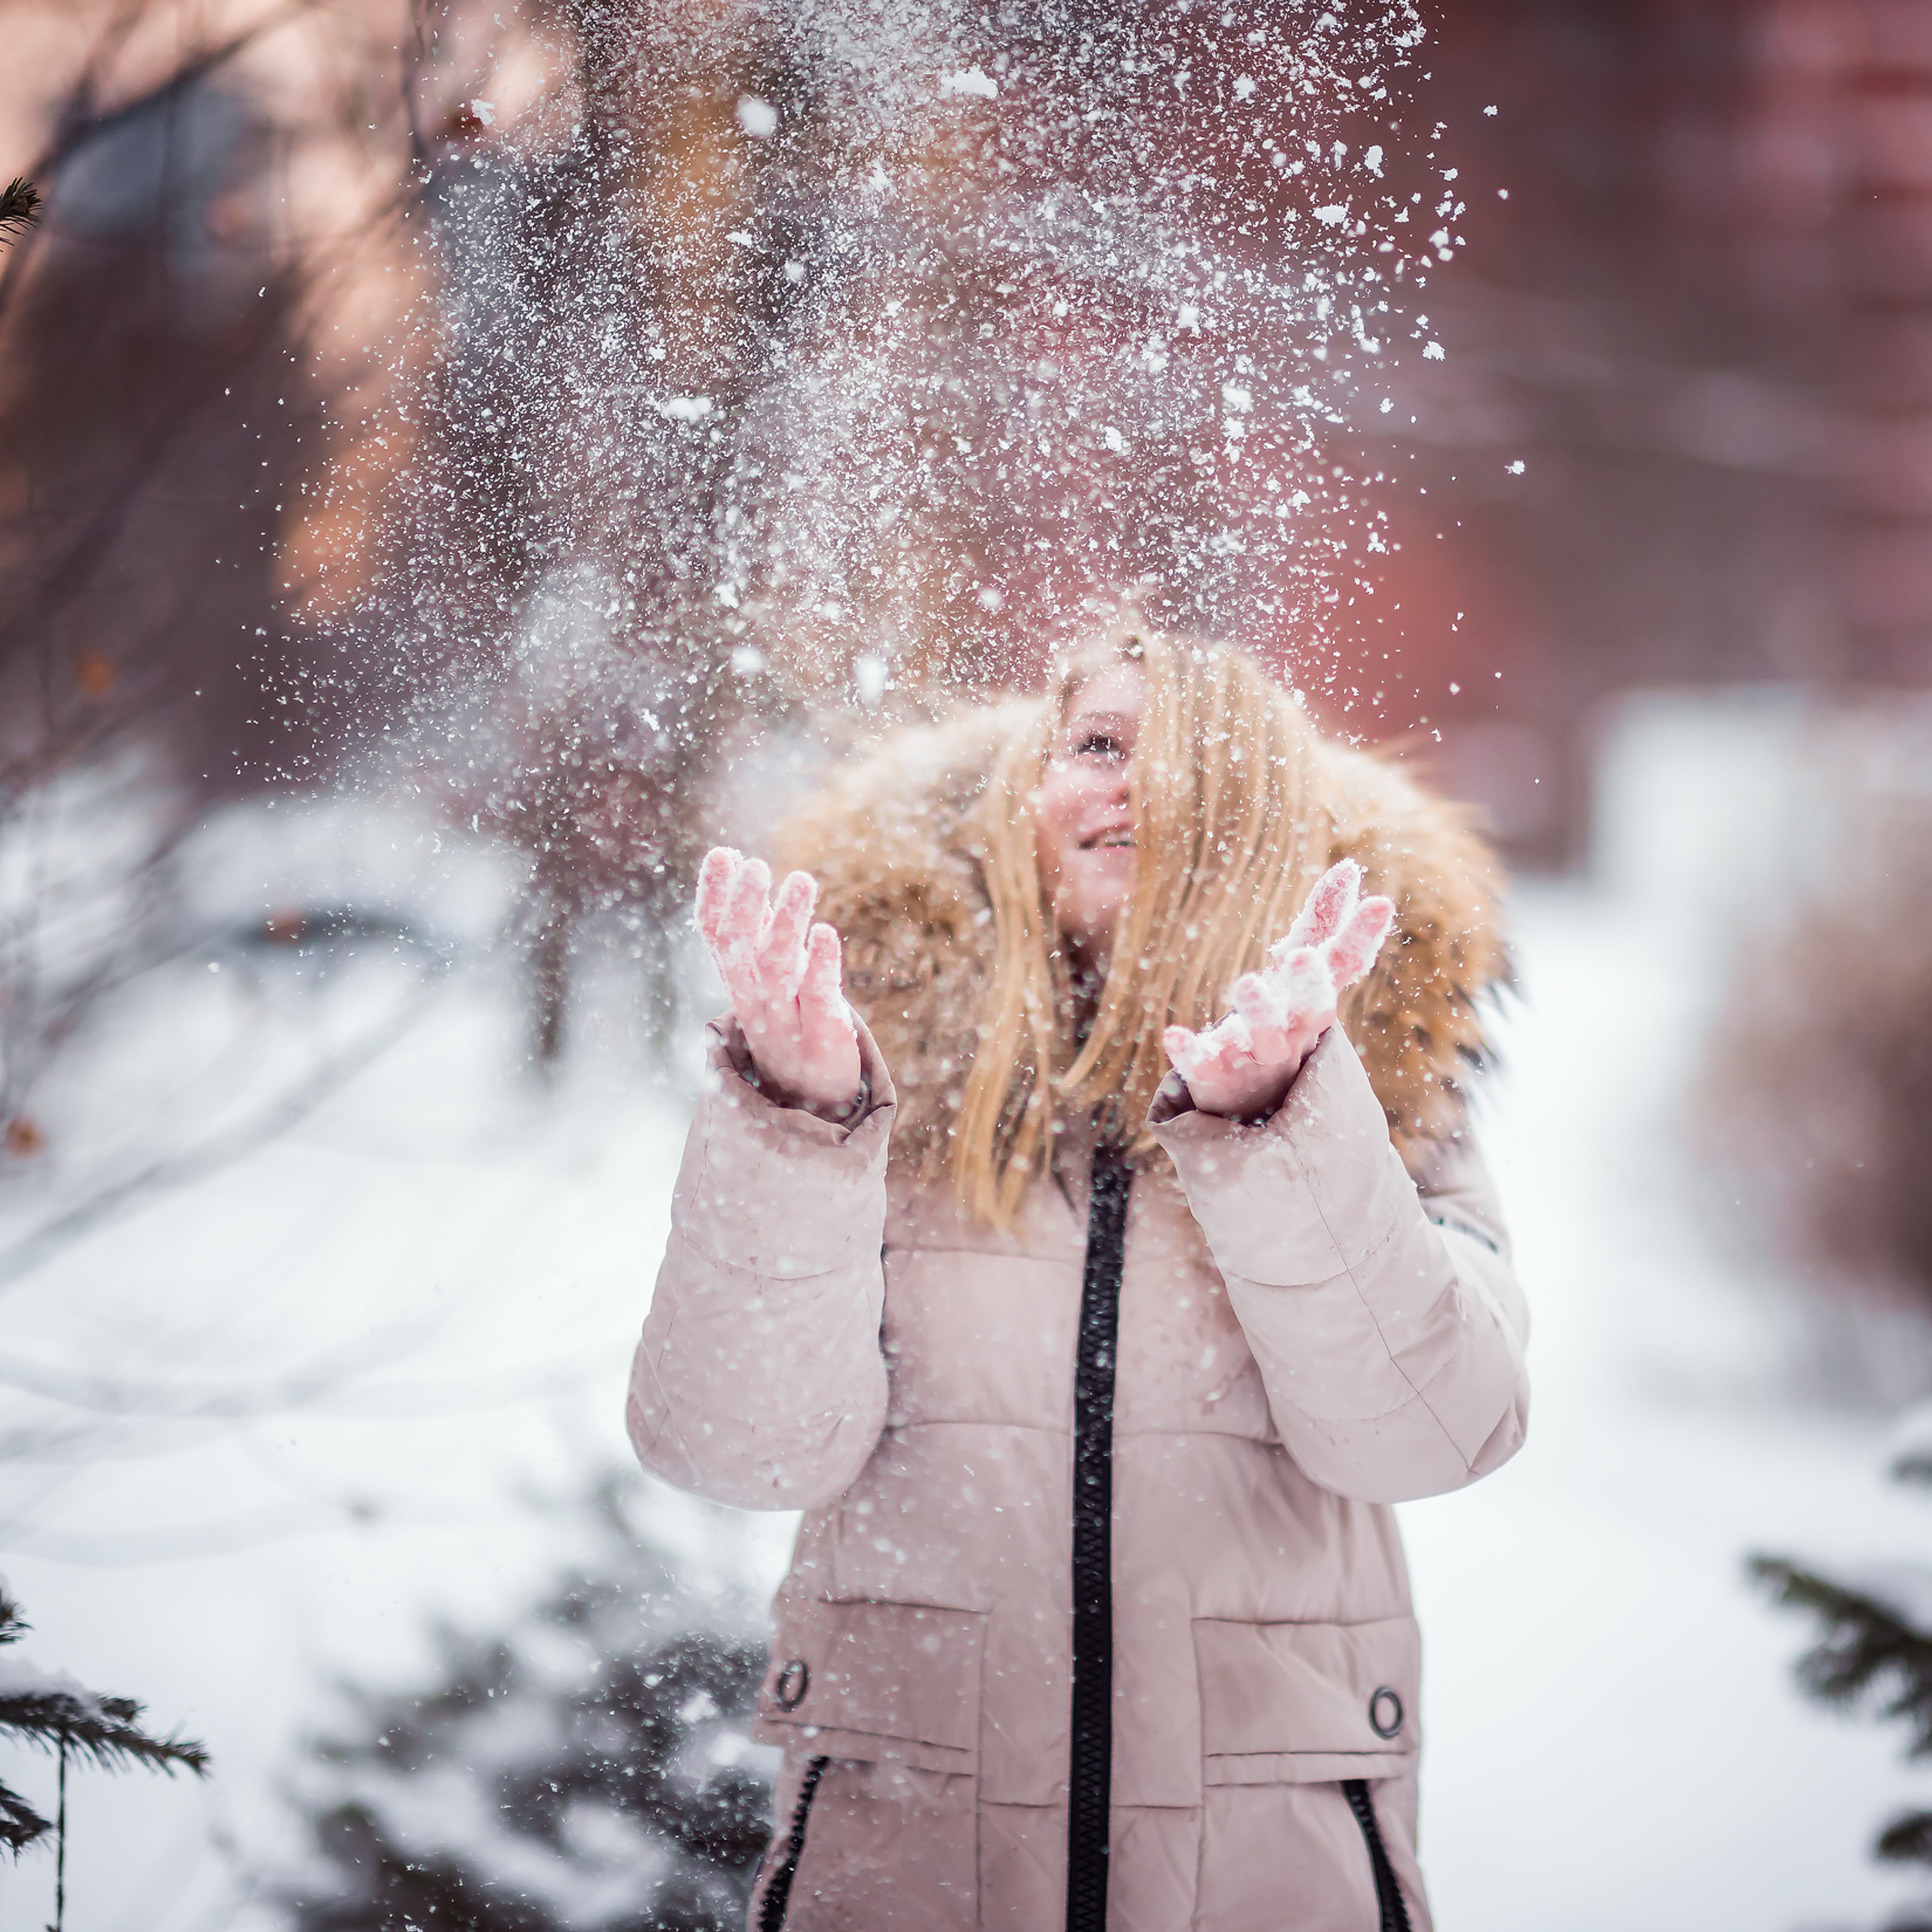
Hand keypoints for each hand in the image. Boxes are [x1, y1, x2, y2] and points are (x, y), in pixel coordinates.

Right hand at [695, 847, 863, 1118]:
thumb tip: (732, 863)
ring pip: (777, 969)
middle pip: (741, 950)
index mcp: (740, 982)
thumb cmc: (791, 1020)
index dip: (714, 896)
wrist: (815, 1097)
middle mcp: (757, 999)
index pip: (716, 936)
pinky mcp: (824, 1036)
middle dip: (744, 906)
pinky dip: (821, 966)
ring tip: (800, 881)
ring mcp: (787, 1020)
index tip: (722, 854)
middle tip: (755, 867)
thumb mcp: (765, 971)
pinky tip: (826, 933)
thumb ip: (752, 924)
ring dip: (785, 924)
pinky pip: (818, 999)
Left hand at [1161, 859, 1395, 1120]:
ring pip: (1263, 1038)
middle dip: (1309, 985)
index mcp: (1315, 1001)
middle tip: (1302, 957)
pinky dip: (1191, 1052)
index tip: (1380, 901)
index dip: (1362, 936)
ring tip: (1245, 983)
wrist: (1250, 1099)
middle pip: (1311, 1010)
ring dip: (1257, 1012)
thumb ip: (1324, 921)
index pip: (1345, 966)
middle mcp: (1293, 1031)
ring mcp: (1256, 1056)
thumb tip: (1351, 867)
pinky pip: (1204, 1065)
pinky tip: (1174, 1035)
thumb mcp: (1303, 971)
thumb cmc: (1282, 1021)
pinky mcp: (1216, 1075)